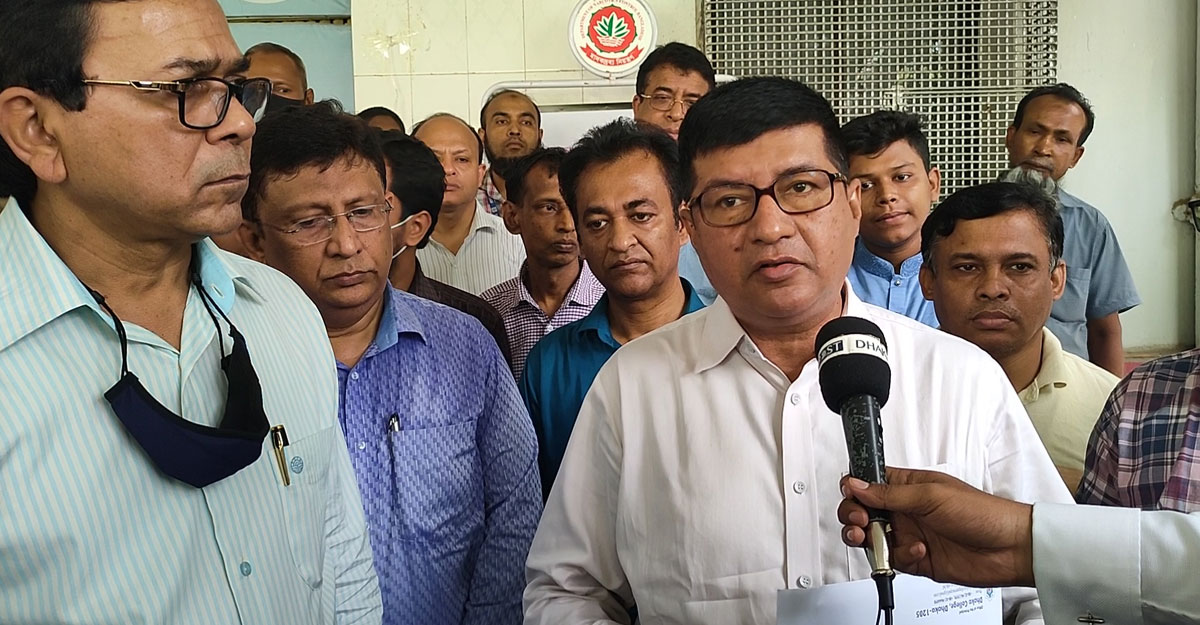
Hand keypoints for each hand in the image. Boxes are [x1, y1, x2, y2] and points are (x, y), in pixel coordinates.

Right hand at [838, 468, 1035, 587]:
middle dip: (853, 516)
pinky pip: (892, 561)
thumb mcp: (931, 495)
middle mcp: (905, 509)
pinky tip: (917, 551)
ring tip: (871, 539)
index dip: (854, 489)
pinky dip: (899, 557)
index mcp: (908, 486)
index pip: (868, 483)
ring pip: (871, 538)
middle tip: (861, 522)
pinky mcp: (916, 559)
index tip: (852, 497)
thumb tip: (856, 485)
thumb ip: (890, 493)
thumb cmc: (982, 513)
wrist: (1010, 549)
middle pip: (862, 512)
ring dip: (867, 539)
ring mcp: (909, 534)